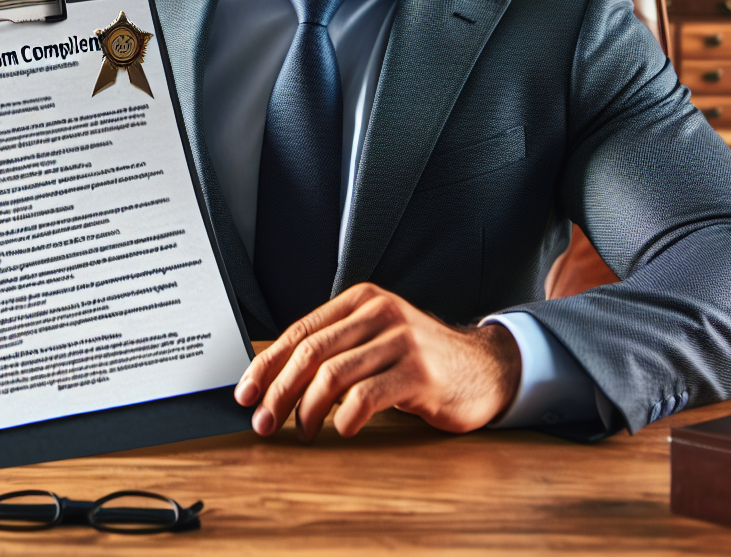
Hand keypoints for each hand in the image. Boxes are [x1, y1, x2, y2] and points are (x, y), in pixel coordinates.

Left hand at [233, 283, 520, 439]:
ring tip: (302, 430)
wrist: (484, 370)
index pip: (300, 332)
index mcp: (363, 301)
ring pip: (331, 376)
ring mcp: (402, 342)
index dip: (266, 365)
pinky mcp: (419, 374)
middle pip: (310, 354)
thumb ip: (336, 349)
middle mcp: (380, 314)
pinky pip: (365, 397)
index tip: (246, 393)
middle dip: (278, 391)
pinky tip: (343, 429)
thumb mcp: (377, 340)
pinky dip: (344, 419)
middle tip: (264, 421)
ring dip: (306, 410)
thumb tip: (275, 380)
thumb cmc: (422, 361)